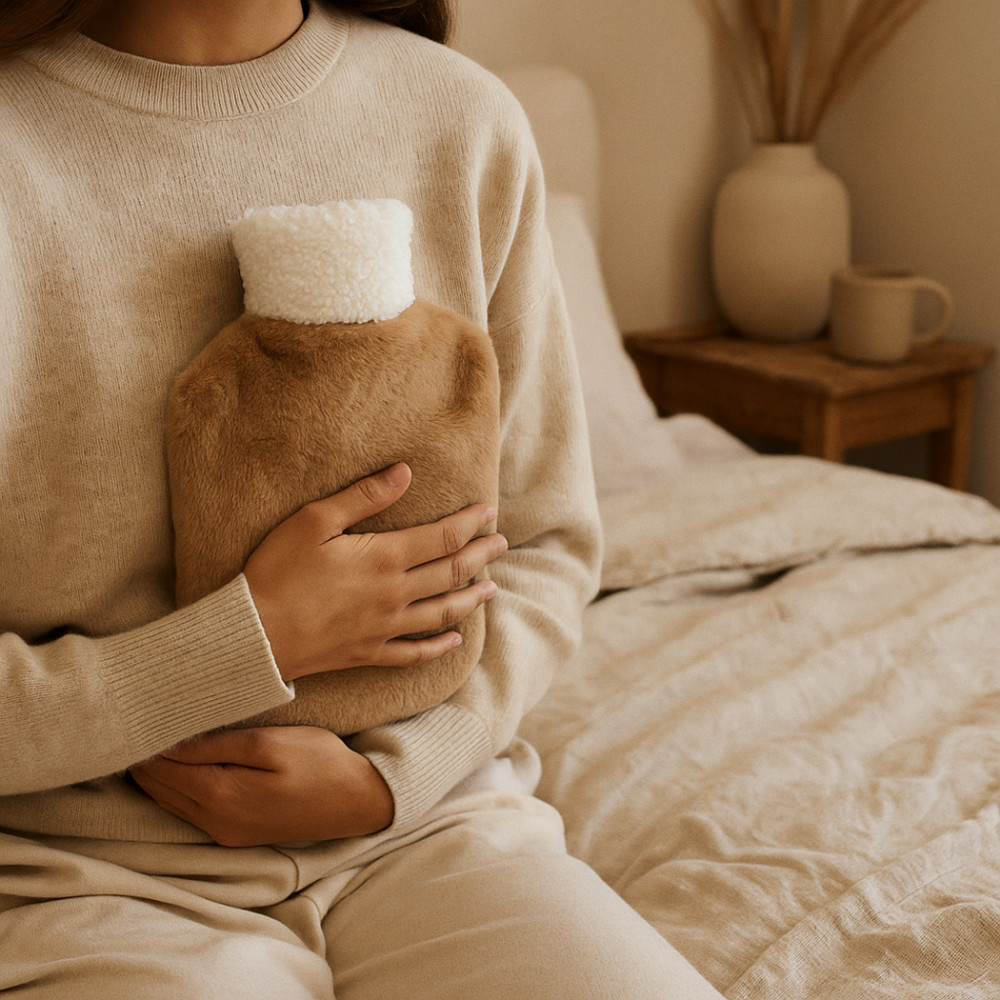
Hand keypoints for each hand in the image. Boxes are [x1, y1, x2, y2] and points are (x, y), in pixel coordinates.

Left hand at [129, 727, 392, 846]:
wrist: (358, 801)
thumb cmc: (320, 763)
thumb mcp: (271, 744)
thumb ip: (219, 745)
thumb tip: (171, 743)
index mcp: (222, 797)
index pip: (163, 769)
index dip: (146, 742)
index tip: (134, 714)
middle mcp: (216, 823)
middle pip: (160, 790)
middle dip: (144, 759)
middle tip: (132, 724)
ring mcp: (225, 833)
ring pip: (170, 803)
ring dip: (155, 776)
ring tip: (146, 741)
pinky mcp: (236, 834)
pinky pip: (189, 812)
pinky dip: (174, 789)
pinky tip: (174, 768)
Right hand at [244, 462, 505, 681]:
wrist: (253, 634)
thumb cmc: (277, 570)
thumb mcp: (314, 520)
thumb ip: (364, 496)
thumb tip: (405, 472)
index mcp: (384, 558)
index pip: (442, 537)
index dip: (470, 523)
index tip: (489, 511)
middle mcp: (394, 595)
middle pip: (451, 573)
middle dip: (480, 555)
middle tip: (501, 543)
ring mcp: (384, 628)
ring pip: (442, 613)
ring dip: (471, 598)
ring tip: (492, 587)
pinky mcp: (369, 653)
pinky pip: (415, 654)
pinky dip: (439, 647)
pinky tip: (455, 640)